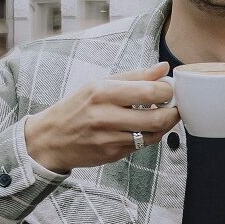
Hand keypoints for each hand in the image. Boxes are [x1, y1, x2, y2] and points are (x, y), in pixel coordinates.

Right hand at [23, 62, 179, 173]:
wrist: (49, 140)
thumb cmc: (76, 108)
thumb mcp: (99, 84)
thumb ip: (135, 76)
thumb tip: (163, 68)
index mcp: (103, 92)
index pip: (149, 91)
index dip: (168, 91)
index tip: (169, 89)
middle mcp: (106, 116)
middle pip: (157, 118)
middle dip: (173, 112)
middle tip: (174, 106)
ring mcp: (110, 138)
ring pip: (153, 134)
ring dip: (164, 125)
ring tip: (161, 115)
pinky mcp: (113, 155)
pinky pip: (142, 145)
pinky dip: (149, 136)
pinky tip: (144, 127)